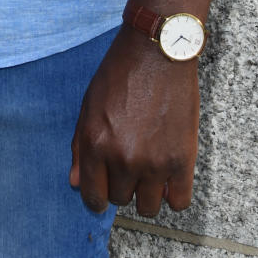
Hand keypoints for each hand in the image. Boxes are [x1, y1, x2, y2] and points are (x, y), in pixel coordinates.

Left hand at [69, 25, 199, 216]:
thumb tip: (75, 182)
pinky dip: (173, 195)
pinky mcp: (182, 159)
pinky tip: (169, 178)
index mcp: (96, 144)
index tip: (104, 190)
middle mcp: (123, 158)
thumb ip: (80, 146)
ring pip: (147, 206)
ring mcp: (154, 162)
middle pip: (120, 199)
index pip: (93, 197)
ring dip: (146, 192)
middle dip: (121, 184)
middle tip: (129, 162)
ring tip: (149, 170)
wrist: (158, 50)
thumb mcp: (89, 104)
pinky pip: (179, 202)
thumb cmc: (120, 73)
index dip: (97, 197)